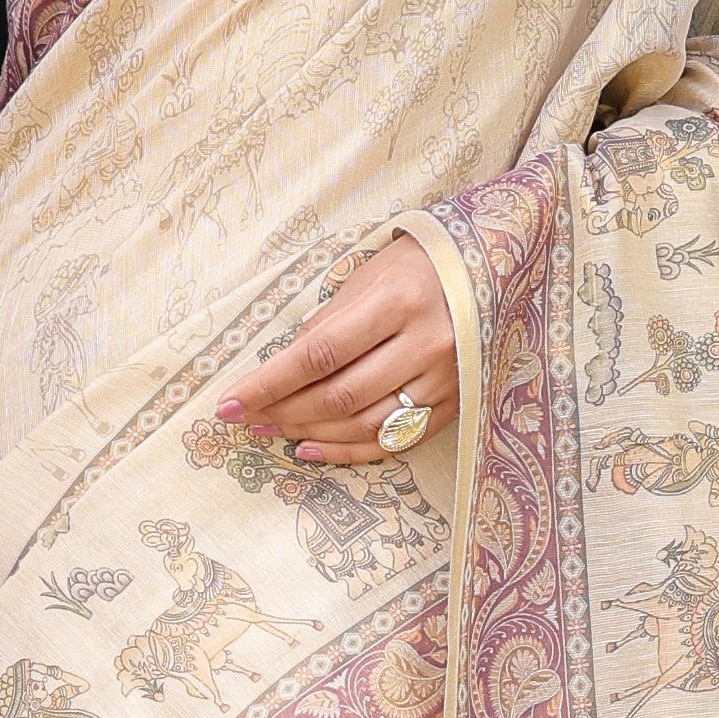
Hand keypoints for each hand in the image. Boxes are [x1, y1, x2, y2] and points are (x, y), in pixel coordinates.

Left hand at [219, 232, 457, 466]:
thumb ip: (326, 325)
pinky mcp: (454, 404)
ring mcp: (445, 380)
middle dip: (284, 412)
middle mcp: (426, 344)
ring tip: (273, 431)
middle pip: (340, 395)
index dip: (270, 383)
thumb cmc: (416, 266)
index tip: (230, 403)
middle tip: (248, 418)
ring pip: (365, 424)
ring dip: (310, 434)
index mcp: (397, 301)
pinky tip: (311, 449)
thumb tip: (281, 373)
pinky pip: (394, 441)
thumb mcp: (366, 277)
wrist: (488, 269)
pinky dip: (348, 451)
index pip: (319, 353)